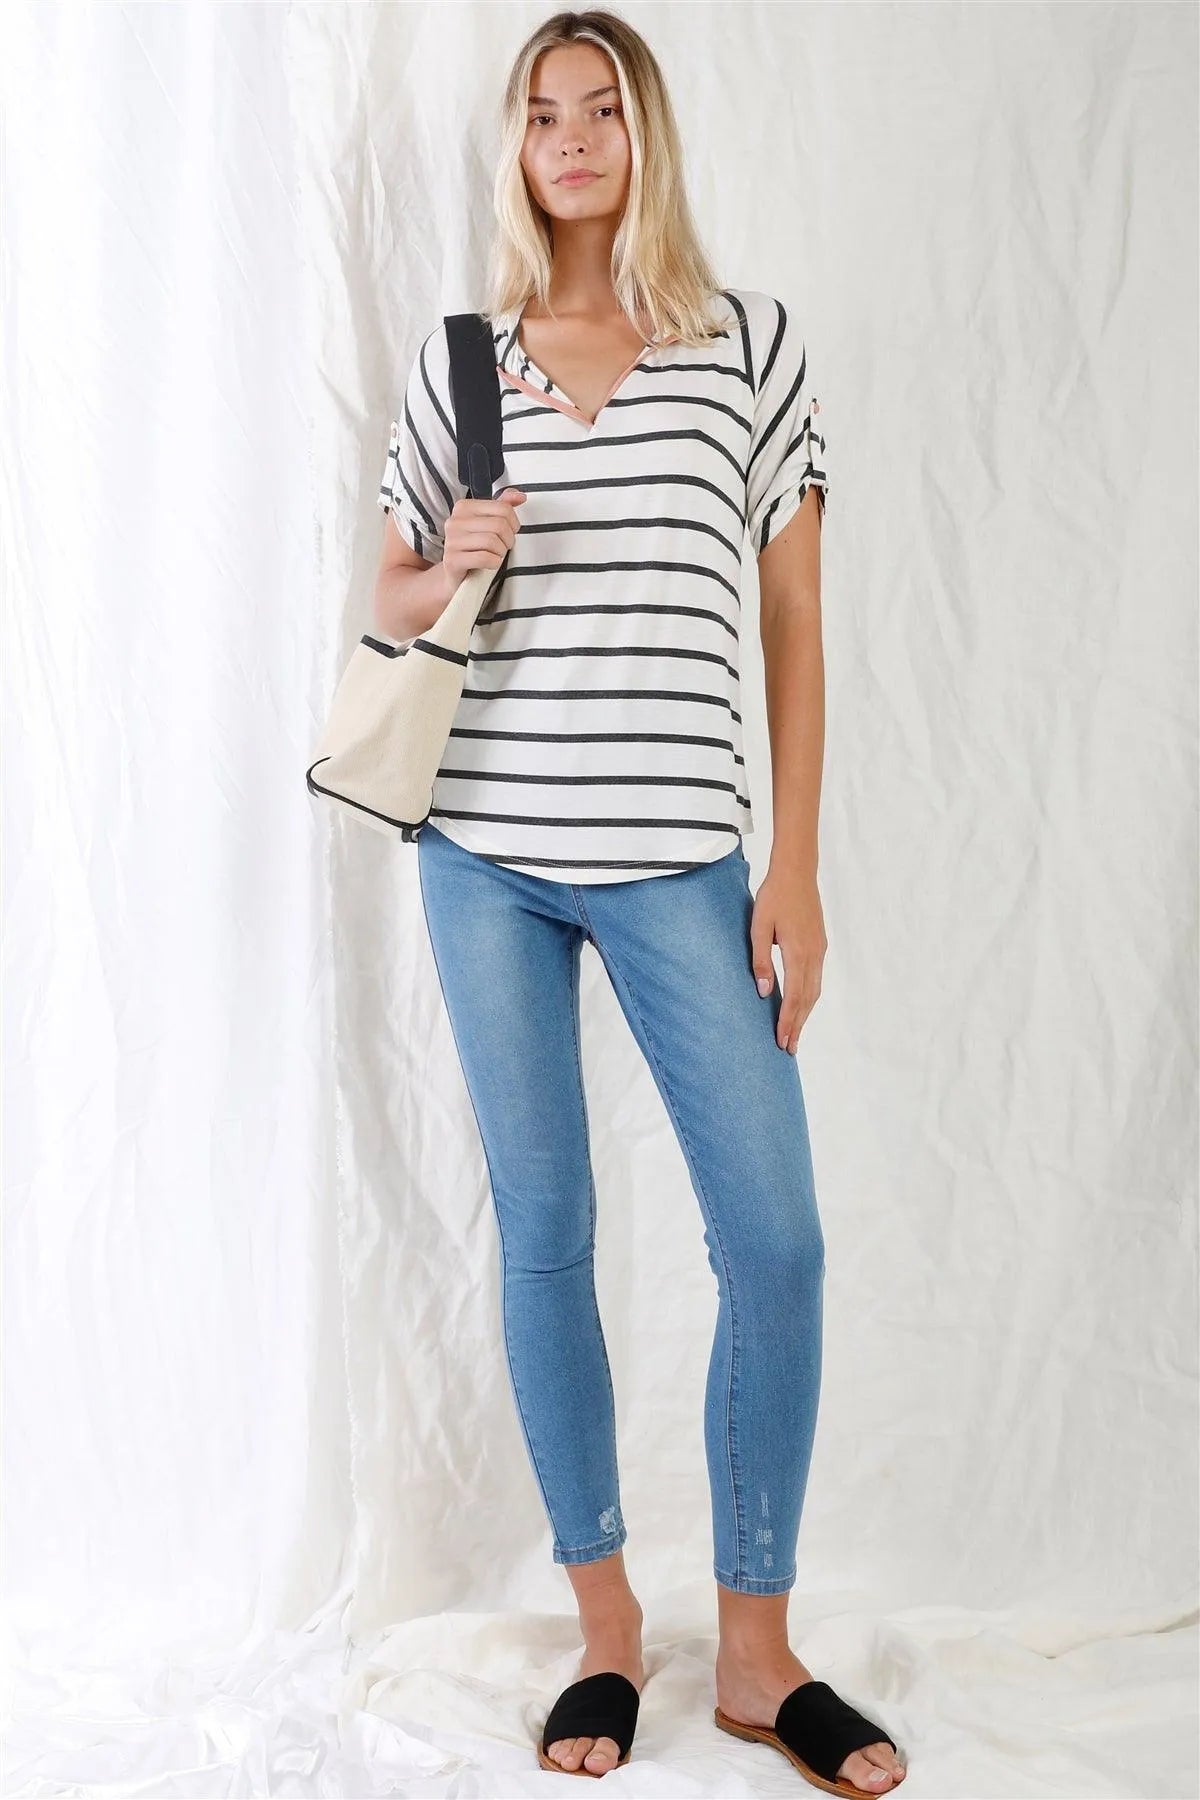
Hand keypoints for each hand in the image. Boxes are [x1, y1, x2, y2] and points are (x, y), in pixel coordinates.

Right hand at [441, 488, 526, 592]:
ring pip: (492, 541)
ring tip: (497, 555)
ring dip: (501, 552)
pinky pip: (484, 557)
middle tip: (504, 547)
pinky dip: (494, 562)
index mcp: (464, 507)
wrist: (456, 575)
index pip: (502, 508)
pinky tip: (491, 563)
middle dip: (508, 539)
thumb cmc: (474, 548)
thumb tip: (520, 496)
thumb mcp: (488, 523)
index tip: (509, 532)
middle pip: (499, 524)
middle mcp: (455, 521)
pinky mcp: (453, 560)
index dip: (513, 523)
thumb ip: (503, 506)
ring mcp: (452, 541)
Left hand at [749, 861, 826, 1053]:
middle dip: (798, 1026)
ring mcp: (819, 950)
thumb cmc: (774, 897)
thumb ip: (761, 960)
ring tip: (795, 1034)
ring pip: (814, 991)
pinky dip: (809, 998)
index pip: (794, 996)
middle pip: (808, 1000)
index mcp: (797, 952)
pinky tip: (802, 1005)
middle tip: (789, 1049)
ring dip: (805, 1015)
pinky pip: (816, 979)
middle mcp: (813, 955)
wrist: (797, 872)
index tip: (782, 1041)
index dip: (787, 1021)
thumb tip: (765, 992)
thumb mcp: (759, 927)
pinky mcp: (819, 945)